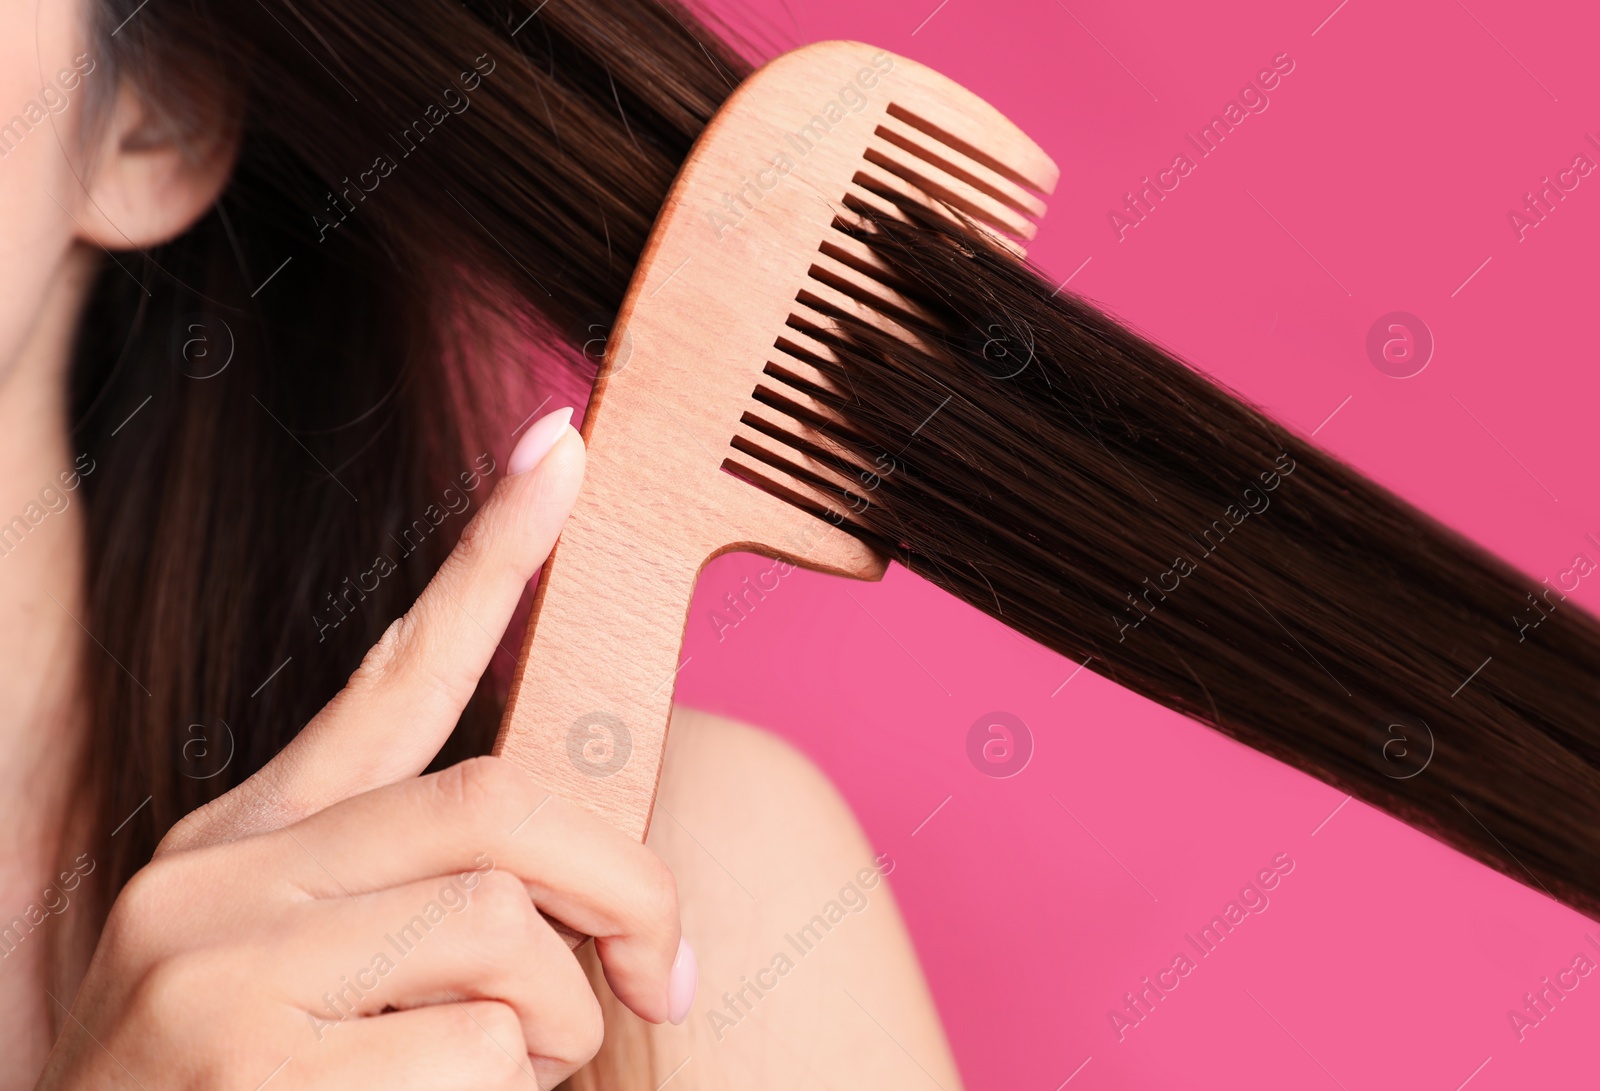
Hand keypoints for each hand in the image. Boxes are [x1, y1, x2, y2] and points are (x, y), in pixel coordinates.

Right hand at [36, 408, 692, 1089]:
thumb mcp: (294, 967)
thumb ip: (404, 892)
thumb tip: (557, 877)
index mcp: (249, 840)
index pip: (394, 674)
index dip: (492, 560)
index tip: (566, 455)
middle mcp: (222, 881)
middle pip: (496, 804)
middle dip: (625, 882)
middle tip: (662, 968)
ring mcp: (222, 976)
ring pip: (501, 928)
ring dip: (560, 1021)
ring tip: (528, 1070)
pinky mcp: (251, 1076)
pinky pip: (477, 1051)